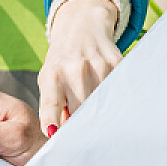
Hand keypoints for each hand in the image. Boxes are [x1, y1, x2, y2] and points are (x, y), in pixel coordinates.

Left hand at [39, 0, 122, 135]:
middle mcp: (75, 70)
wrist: (82, 29)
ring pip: (101, 105)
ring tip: (93, 106)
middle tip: (81, 132)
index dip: (52, 121)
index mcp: (52, 76)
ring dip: (98, 112)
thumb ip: (53, 108)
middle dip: (80, 124)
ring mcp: (98, 66)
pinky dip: (112, 99)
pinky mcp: (117, 63)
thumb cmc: (61, 63)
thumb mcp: (49, 81)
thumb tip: (63, 136)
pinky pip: (116, 92)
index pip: (51, 104)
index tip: (53, 135)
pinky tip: (107, 94)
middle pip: (81, 112)